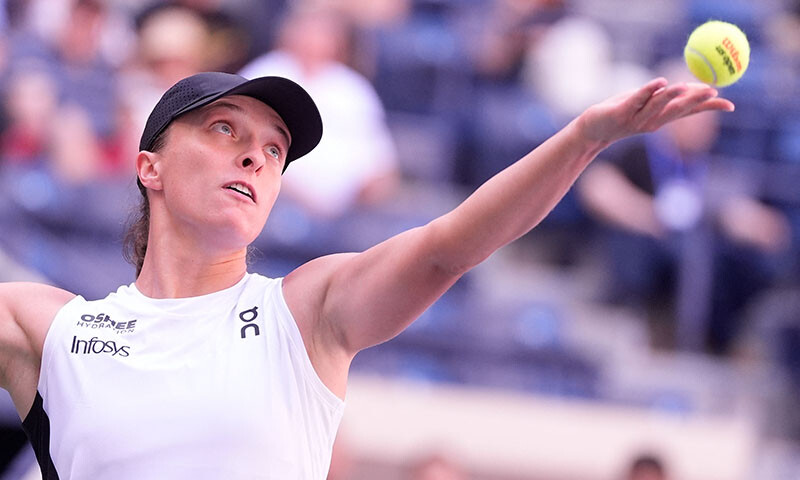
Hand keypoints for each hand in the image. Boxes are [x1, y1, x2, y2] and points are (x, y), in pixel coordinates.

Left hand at [576, 78, 734, 145]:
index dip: (709, 109)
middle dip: (694, 101)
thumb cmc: (624, 113)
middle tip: (713, 92)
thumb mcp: (649, 106)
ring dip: (672, 96)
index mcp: (662, 119)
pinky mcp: (621, 112)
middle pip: (677, 110)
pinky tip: (659, 82)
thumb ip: (670, 98)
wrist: (594, 129)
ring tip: (686, 86)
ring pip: (657, 106)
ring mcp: (636, 118)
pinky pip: (636, 99)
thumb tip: (696, 87)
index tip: (730, 105)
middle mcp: (652, 121)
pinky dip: (648, 90)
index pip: (689, 112)